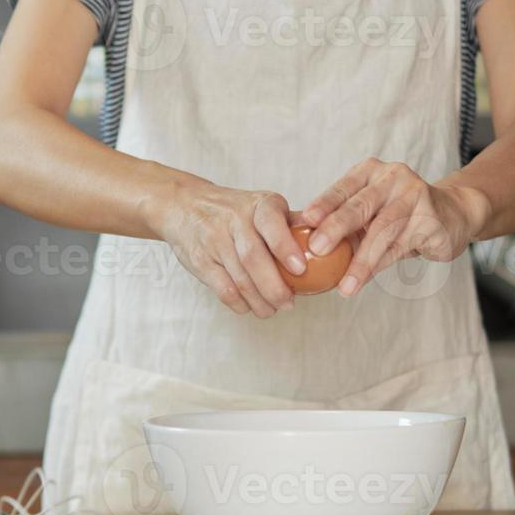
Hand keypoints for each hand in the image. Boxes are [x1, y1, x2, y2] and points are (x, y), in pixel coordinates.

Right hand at [151, 182, 306, 316]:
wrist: (184, 206)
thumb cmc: (235, 211)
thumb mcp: (262, 205)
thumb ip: (291, 223)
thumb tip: (329, 242)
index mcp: (258, 204)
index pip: (271, 223)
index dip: (285, 247)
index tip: (300, 269)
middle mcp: (234, 219)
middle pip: (254, 258)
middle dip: (274, 287)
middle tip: (289, 303)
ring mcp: (214, 240)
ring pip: (239, 279)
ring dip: (260, 301)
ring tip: (273, 309)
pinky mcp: (200, 260)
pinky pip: (222, 289)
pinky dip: (239, 304)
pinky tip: (250, 307)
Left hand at [301, 158, 490, 296]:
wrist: (452, 215)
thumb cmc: (399, 215)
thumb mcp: (369, 212)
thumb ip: (341, 223)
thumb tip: (297, 245)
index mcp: (370, 172)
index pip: (342, 187)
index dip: (323, 203)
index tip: (305, 220)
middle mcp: (392, 178)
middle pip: (360, 205)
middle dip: (336, 227)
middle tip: (317, 249)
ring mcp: (415, 196)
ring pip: (382, 230)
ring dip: (361, 261)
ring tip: (345, 285)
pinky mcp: (432, 219)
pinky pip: (401, 247)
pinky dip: (381, 265)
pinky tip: (365, 280)